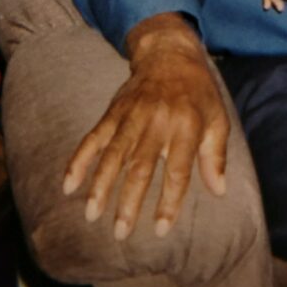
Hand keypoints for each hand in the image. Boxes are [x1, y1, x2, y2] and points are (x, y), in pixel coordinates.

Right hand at [62, 13, 228, 240]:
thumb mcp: (217, 118)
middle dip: (129, 202)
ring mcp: (132, 116)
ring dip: (101, 185)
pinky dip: (79, 160)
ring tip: (91, 214)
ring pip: (113, 155)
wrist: (170, 53)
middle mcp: (157, 121)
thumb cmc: (198, 92)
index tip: (161, 229)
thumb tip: (219, 190)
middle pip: (141, 166)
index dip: (169, 201)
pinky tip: (68, 185)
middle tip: (121, 232)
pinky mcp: (113, 111)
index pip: (177, 170)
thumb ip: (215, 155)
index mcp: (187, 125)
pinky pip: (93, 137)